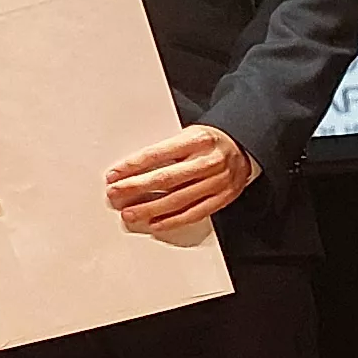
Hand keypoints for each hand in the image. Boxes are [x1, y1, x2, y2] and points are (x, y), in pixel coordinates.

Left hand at [106, 124, 253, 234]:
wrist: (244, 146)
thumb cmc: (209, 141)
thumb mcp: (188, 134)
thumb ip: (165, 150)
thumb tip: (131, 168)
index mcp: (196, 140)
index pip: (158, 154)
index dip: (133, 166)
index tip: (114, 174)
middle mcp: (207, 161)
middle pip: (166, 178)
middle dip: (136, 188)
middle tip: (115, 194)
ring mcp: (217, 182)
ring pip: (178, 199)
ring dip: (150, 209)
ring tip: (130, 213)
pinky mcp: (222, 198)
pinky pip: (194, 213)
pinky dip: (173, 220)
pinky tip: (155, 223)